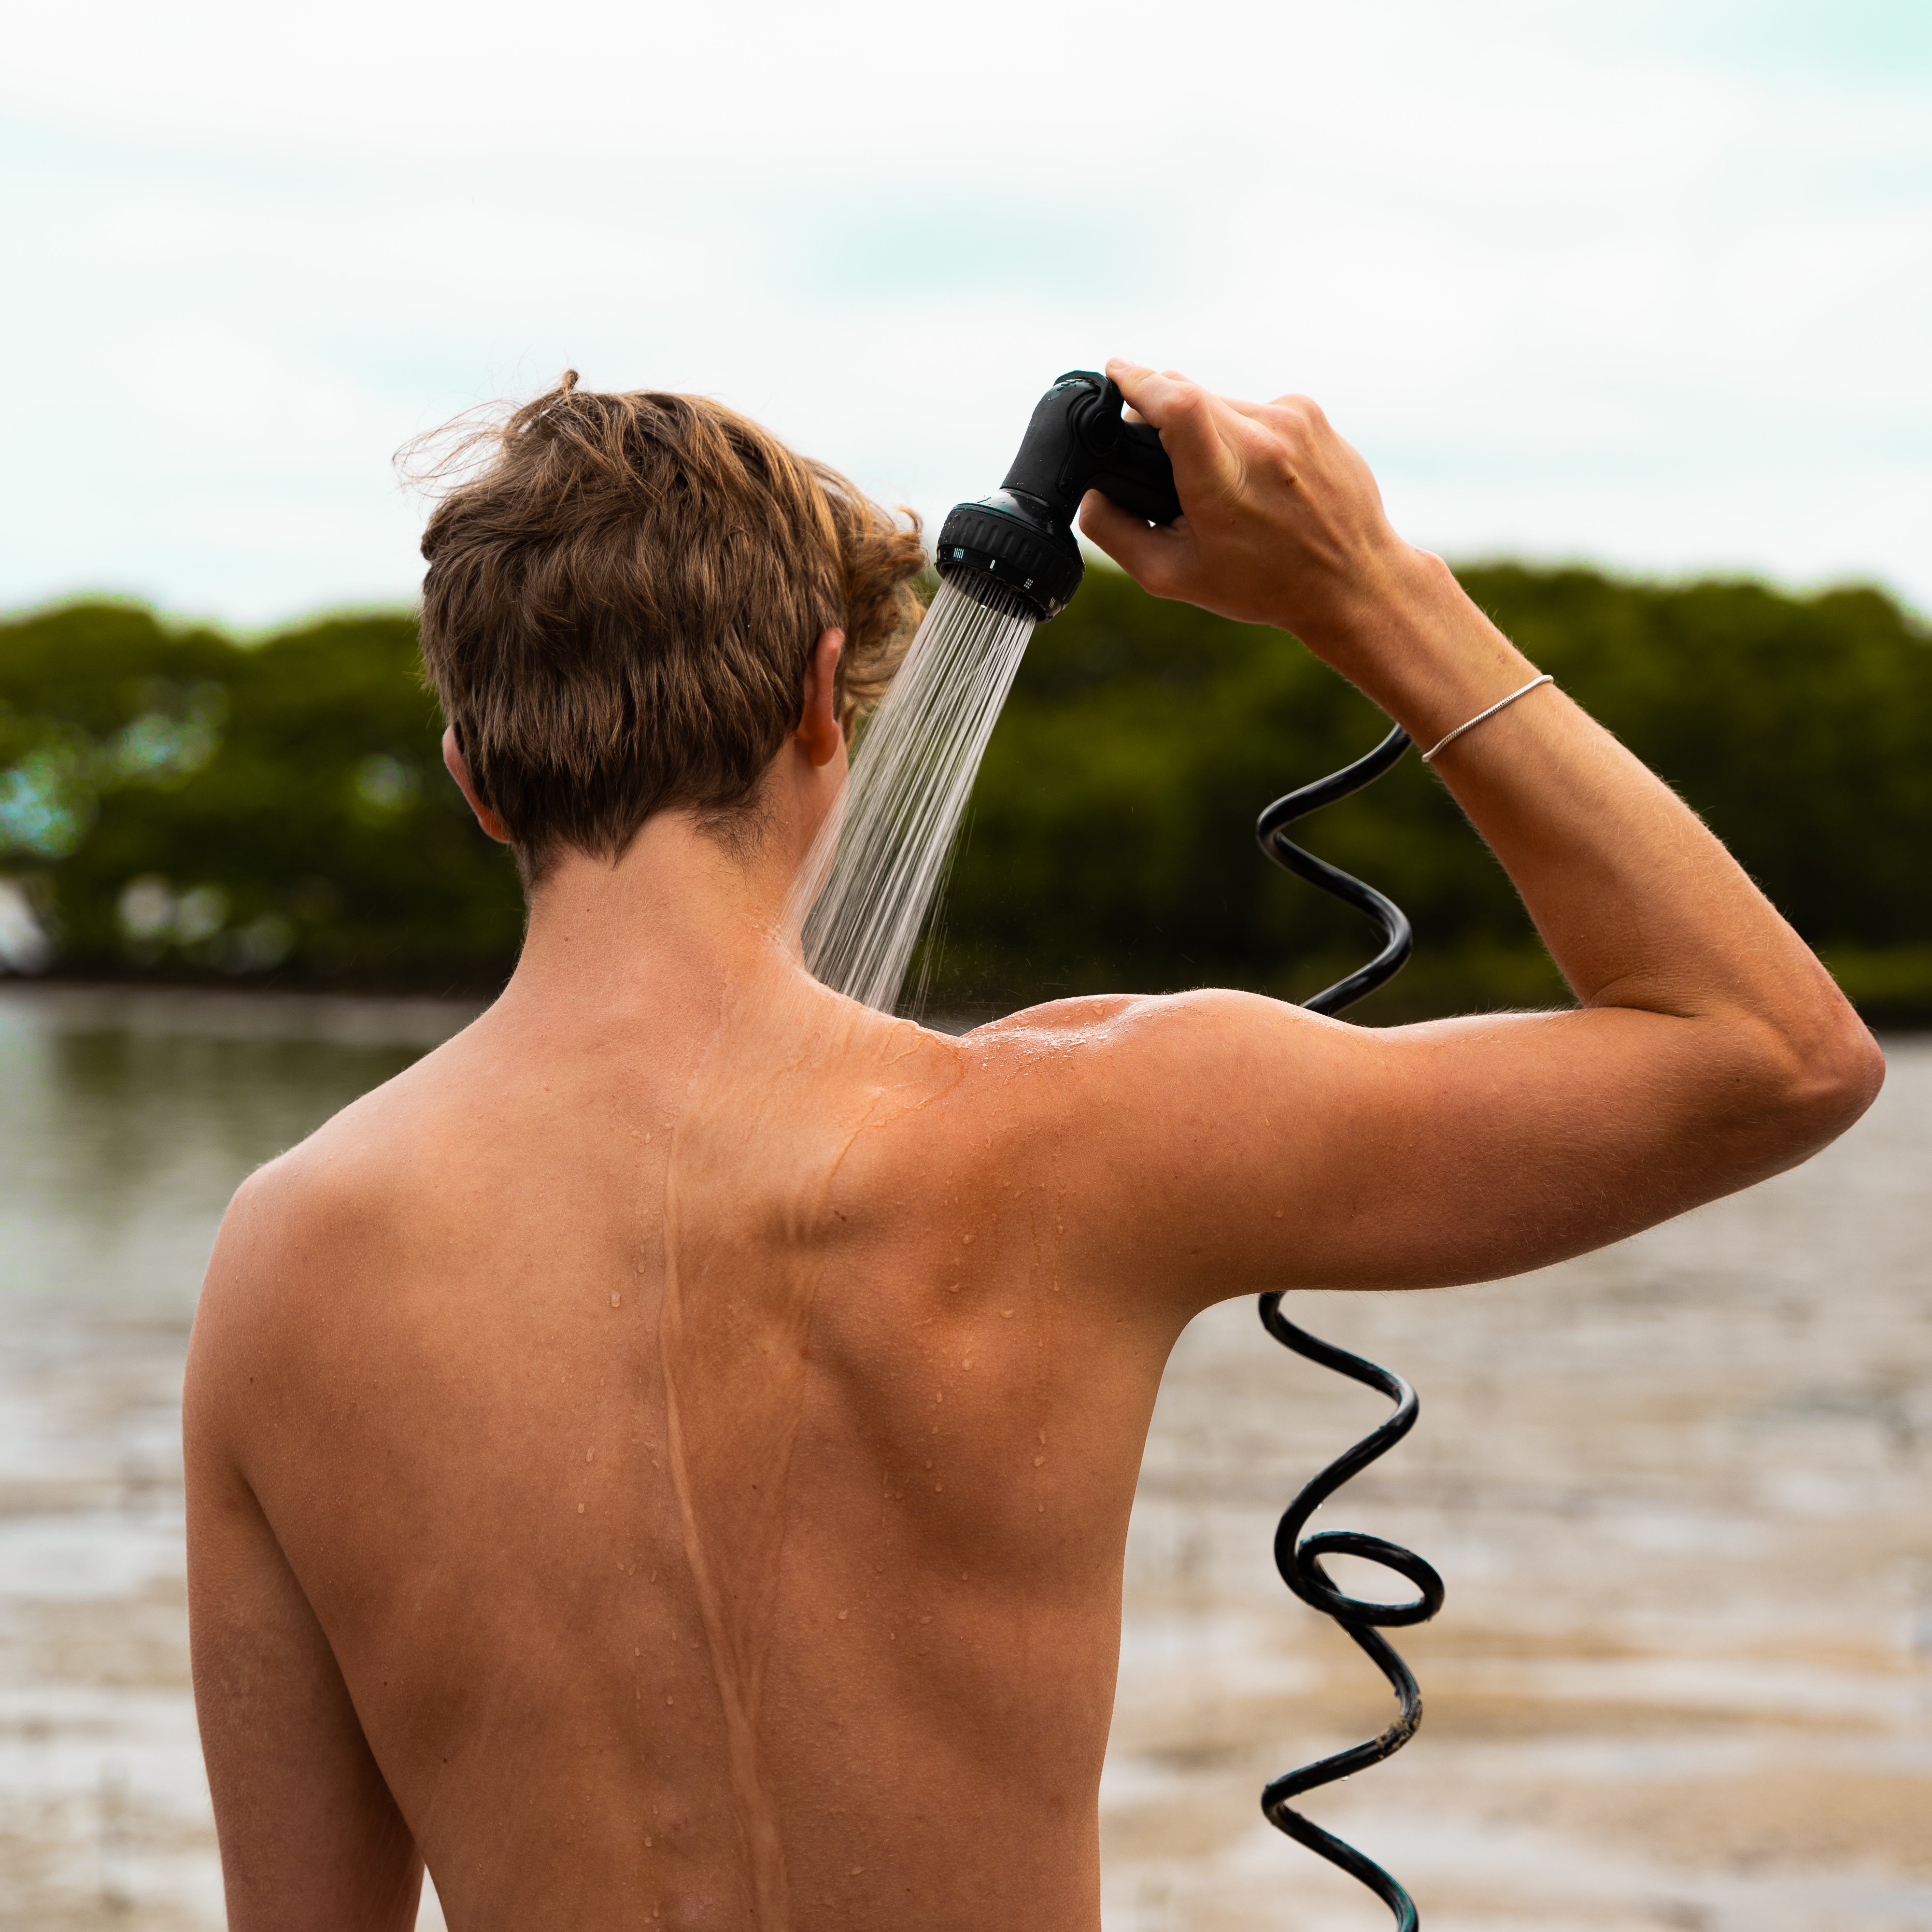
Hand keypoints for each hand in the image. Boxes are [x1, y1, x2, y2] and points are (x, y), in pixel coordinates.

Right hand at [1076, 359, 1425, 656]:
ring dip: (1202, 428)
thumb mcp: (1174, 577)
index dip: (1139, 379)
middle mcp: (1263, 441)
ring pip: (1218, 400)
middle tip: (1162, 461)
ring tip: (1220, 481)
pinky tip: (1255, 475)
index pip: (1178, 402)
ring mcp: (1291, 420)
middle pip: (1187, 393)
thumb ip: (1117, 533)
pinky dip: (1239, 432)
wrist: (1353, 580)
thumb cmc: (1263, 584)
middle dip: (1161, 414)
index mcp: (1226, 484)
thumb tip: (1090, 492)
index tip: (1115, 373)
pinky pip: (1252, 407)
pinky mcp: (1309, 411)